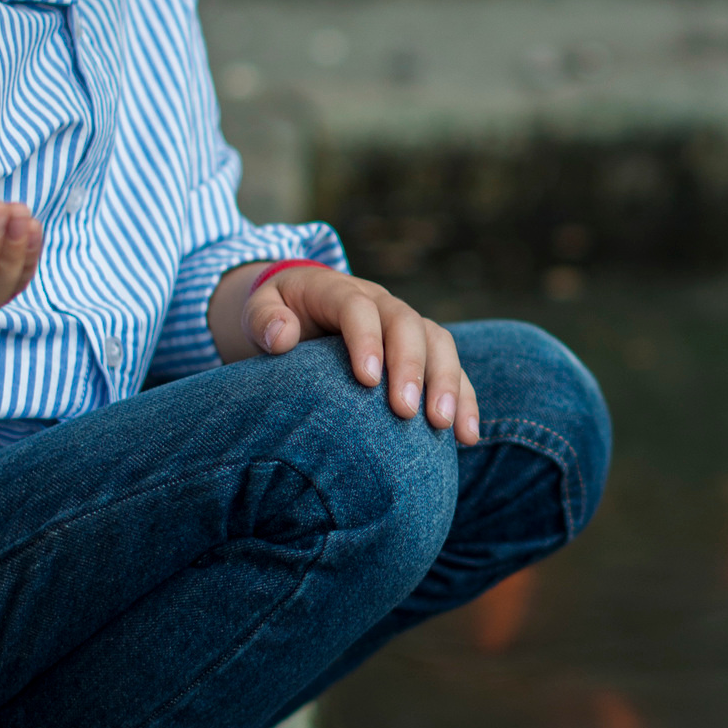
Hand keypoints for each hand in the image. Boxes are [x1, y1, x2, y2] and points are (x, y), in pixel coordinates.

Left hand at [210, 261, 479, 439]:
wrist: (301, 308)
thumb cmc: (278, 316)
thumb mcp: (259, 309)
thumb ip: (263, 319)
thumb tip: (281, 337)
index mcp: (340, 291)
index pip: (359, 308)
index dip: (366, 340)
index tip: (367, 382)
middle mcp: (381, 303)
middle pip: (408, 324)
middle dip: (411, 367)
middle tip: (406, 411)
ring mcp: (407, 325)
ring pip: (439, 343)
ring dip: (447, 382)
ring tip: (443, 424)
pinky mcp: (423, 351)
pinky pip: (453, 369)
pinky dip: (465, 399)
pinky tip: (467, 436)